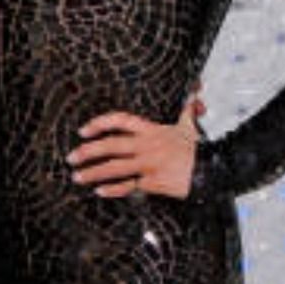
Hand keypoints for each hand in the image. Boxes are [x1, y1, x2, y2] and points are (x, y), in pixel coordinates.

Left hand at [67, 101, 201, 199]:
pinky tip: (99, 191)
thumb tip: (193, 91)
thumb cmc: (198, 150)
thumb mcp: (189, 126)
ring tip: (77, 177)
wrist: (212, 170)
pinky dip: (113, 189)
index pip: (120, 121)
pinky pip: (129, 186)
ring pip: (115, 168)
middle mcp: (146, 145)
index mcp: (151, 130)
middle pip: (111, 145)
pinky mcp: (153, 182)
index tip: (83, 130)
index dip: (99, 124)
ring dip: (93, 173)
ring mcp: (148, 164)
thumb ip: (185, 109)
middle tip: (71, 157)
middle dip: (88, 151)